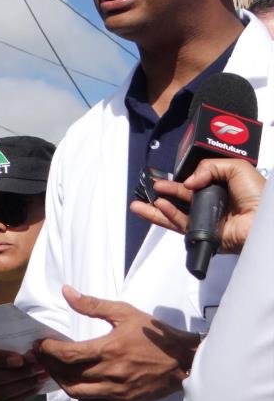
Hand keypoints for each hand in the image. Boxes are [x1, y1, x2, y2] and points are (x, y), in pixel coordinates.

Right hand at [0, 337, 48, 400]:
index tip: (20, 359)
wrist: (9, 356)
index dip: (0, 360)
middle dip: (19, 373)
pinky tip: (37, 386)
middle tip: (39, 367)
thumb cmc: (9, 342)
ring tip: (41, 376)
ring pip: (1, 392)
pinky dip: (25, 395)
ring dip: (25, 385)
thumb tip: (37, 344)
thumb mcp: (8, 335)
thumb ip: (15, 339)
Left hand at [34, 286, 200, 400]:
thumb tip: (66, 292)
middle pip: (67, 375)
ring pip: (76, 392)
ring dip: (60, 381)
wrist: (184, 360)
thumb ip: (92, 305)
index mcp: (109, 349)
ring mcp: (116, 390)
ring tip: (55, 368)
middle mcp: (110, 373)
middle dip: (49, 365)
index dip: (48, 350)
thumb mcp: (124, 312)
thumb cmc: (153, 334)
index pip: (67, 354)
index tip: (40, 344)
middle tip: (42, 355)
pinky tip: (75, 381)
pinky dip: (77, 394)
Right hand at [130, 159, 263, 252]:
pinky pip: (180, 223)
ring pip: (175, 213)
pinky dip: (166, 215)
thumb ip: (210, 167)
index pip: (196, 182)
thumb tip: (189, 181)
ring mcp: (206, 219)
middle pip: (181, 198)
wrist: (263, 224)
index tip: (168, 176)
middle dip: (164, 192)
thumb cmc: (260, 198)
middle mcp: (213, 204)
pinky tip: (158, 206)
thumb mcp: (237, 168)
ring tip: (139, 203)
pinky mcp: (202, 233)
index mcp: (222, 188)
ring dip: (156, 208)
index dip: (181, 179)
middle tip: (151, 187)